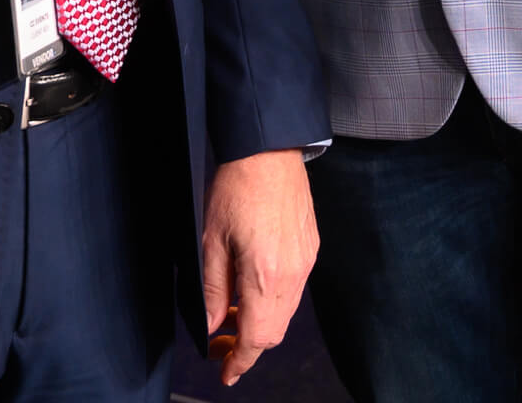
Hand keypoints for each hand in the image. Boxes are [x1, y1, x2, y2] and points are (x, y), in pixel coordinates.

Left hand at [201, 149, 318, 385]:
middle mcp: (292, 273)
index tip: (226, 373)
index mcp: (264, 274)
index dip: (239, 362)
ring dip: (259, 323)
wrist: (269, 149)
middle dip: (247, 346)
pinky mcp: (310, 248)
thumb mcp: (210, 240)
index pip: (255, 337)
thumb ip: (212, 289)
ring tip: (230, 312)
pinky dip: (273, 301)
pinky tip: (251, 288)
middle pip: (274, 331)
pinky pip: (294, 289)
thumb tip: (210, 324)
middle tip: (220, 344)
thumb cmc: (237, 187)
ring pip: (285, 313)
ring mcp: (305, 261)